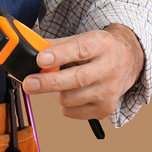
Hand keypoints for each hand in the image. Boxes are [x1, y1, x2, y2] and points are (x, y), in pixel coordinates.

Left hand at [22, 24, 144, 120]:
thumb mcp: (79, 40)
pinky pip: (72, 112)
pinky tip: (70, 93)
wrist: (125, 63)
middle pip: (77, 79)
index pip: (80, 50)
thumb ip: (53, 46)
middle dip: (48, 82)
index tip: (40, 59)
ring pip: (70, 98)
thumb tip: (27, 52)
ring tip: (56, 84)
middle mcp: (110, 68)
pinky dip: (64, 104)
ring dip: (55, 93)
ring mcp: (109, 90)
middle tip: (28, 83)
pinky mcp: (105, 108)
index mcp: (103, 44)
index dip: (59, 55)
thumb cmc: (96, 51)